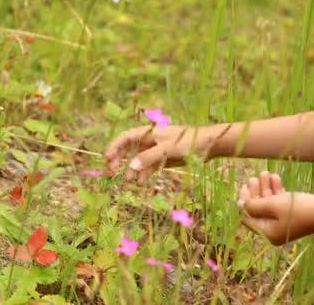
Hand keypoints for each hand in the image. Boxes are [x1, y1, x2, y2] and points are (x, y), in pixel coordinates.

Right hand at [104, 124, 227, 182]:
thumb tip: (130, 167)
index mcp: (148, 132)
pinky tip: (142, 182)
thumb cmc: (186, 142)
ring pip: (138, 160)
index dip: (114, 147)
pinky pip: (148, 166)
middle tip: (111, 172)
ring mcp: (155, 150)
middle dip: (119, 160)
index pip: (125, 138)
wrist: (207, 145)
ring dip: (132, 169)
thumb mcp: (166, 150)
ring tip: (129, 181)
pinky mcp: (163, 159)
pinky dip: (144, 173)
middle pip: (128, 149)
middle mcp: (149, 140)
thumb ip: (148, 158)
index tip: (106, 158)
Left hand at [238, 171, 313, 245]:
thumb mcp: (273, 205)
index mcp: (267, 233)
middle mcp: (274, 231)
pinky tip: (275, 177)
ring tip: (265, 173)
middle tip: (254, 177)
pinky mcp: (294, 216)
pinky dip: (277, 191)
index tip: (244, 186)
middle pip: (259, 210)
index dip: (244, 202)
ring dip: (266, 188)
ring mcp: (284, 224)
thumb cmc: (299, 209)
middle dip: (256, 192)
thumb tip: (241, 205)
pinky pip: (281, 204)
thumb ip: (254, 206)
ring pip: (270, 204)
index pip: (248, 218)